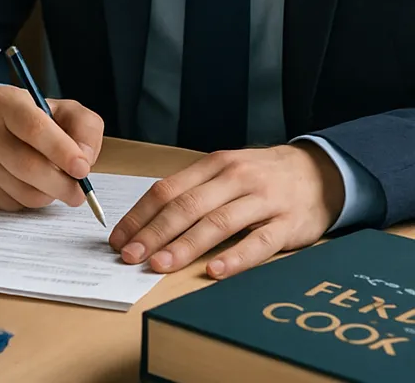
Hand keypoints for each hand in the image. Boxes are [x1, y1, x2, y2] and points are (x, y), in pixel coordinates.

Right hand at [0, 85, 103, 210]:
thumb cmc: (36, 120)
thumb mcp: (66, 111)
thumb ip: (84, 128)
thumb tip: (84, 159)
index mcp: (4, 100)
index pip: (33, 128)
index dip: (61, 151)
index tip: (82, 169)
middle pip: (27, 165)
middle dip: (61, 184)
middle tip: (79, 192)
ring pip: (22, 191)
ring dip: (48, 194)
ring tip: (53, 182)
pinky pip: (11, 203)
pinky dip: (30, 201)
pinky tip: (31, 184)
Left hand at [108, 142, 344, 278]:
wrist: (319, 171)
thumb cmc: (261, 176)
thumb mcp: (225, 172)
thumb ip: (193, 190)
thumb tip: (149, 219)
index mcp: (212, 166)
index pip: (167, 190)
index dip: (140, 215)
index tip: (119, 238)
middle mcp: (234, 179)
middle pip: (186, 206)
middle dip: (154, 233)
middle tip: (130, 255)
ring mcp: (261, 200)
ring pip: (216, 223)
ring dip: (185, 246)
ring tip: (159, 265)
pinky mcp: (287, 224)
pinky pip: (258, 242)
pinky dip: (235, 258)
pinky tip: (214, 272)